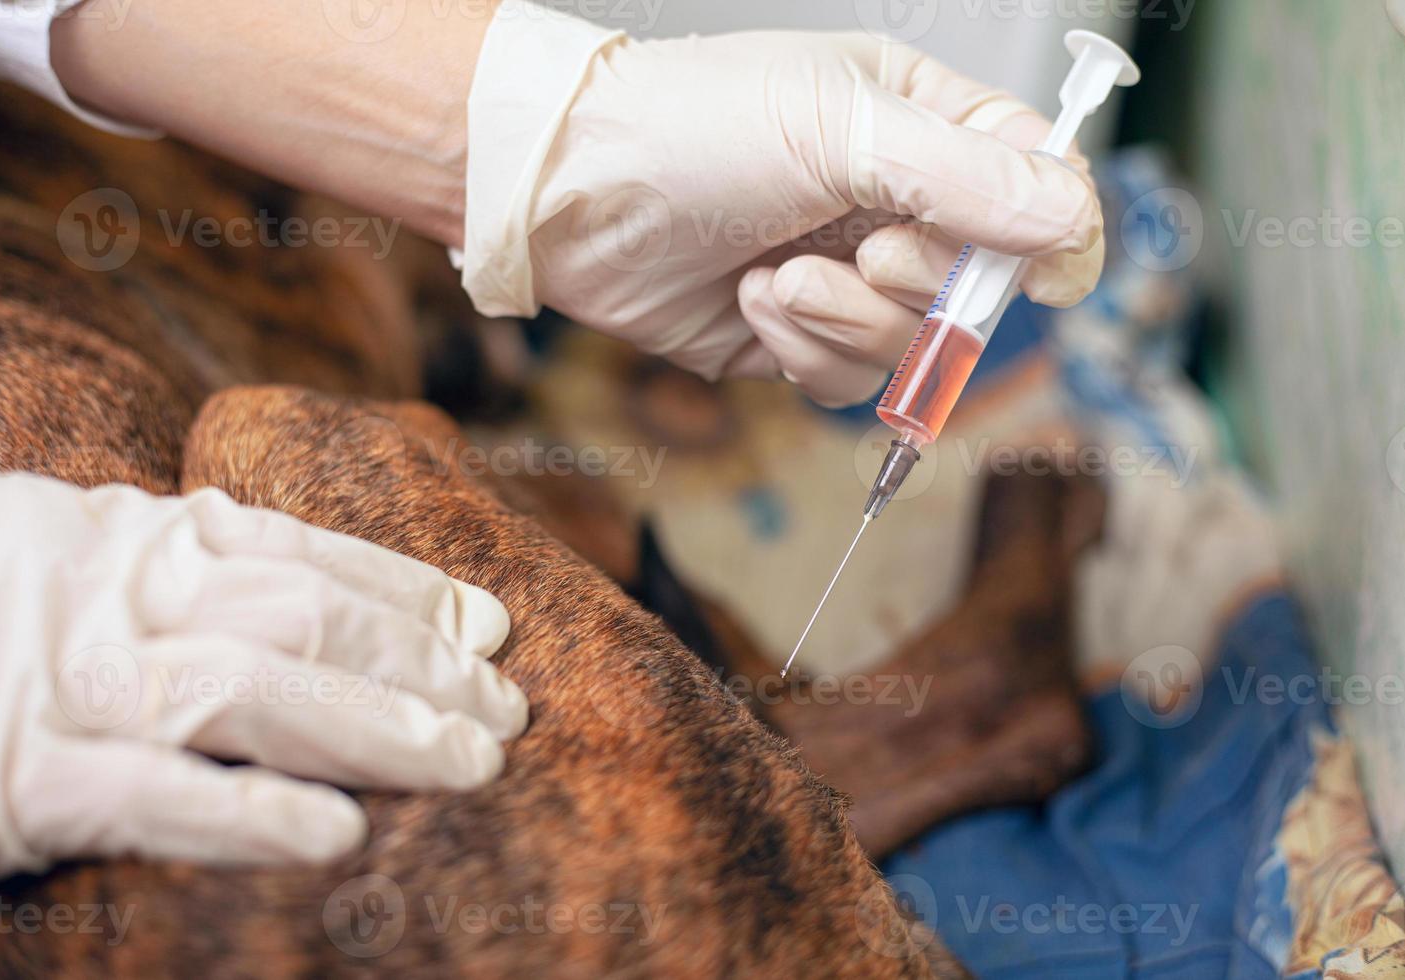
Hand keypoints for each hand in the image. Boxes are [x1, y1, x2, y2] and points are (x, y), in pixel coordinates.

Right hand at [0, 467, 526, 882]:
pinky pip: (150, 797)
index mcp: (132, 538)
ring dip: (374, 729)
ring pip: (252, 694)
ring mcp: (67, 689)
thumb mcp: (59, 542)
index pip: (306, 556)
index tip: (487, 623)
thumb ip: (158, 551)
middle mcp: (114, 598)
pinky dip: (245, 814)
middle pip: (303, 619)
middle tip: (505, 705)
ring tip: (469, 760)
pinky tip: (334, 835)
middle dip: (416, 662)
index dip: (405, 591)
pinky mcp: (13, 785)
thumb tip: (261, 552)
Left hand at [461, 4, 1104, 405]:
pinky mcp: (797, 337)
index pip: (1036, 184)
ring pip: (914, 343)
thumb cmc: (696, 125)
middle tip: (862, 249)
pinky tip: (753, 301)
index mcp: (923, 124)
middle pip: (982, 284)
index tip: (1045, 274)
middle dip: (921, 281)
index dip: (1052, 236)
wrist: (572, 194)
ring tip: (778, 277)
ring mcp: (846, 276)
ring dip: (846, 319)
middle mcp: (894, 203)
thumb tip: (1072, 222)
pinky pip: (849, 378)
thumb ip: (965, 177)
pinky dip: (805, 349)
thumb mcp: (841, 126)